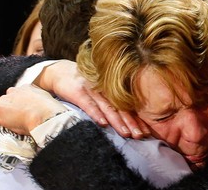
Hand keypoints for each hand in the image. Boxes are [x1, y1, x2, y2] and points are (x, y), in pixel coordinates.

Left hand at [0, 84, 67, 134]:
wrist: (44, 116)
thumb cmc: (50, 111)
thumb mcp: (47, 101)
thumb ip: (39, 101)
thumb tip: (37, 109)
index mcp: (27, 88)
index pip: (18, 98)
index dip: (20, 108)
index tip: (24, 115)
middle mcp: (14, 91)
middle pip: (7, 104)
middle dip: (11, 113)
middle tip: (19, 123)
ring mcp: (4, 100)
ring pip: (0, 113)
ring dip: (5, 121)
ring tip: (15, 130)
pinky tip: (9, 135)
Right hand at [34, 60, 150, 138]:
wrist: (60, 71)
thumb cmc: (83, 85)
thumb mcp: (99, 91)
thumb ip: (110, 102)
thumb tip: (125, 120)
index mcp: (111, 90)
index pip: (127, 106)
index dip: (137, 119)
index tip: (147, 132)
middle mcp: (104, 89)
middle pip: (121, 107)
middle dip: (132, 122)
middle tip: (141, 135)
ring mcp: (92, 89)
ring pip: (107, 107)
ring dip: (117, 121)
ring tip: (127, 134)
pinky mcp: (78, 91)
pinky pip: (88, 104)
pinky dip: (96, 113)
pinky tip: (103, 124)